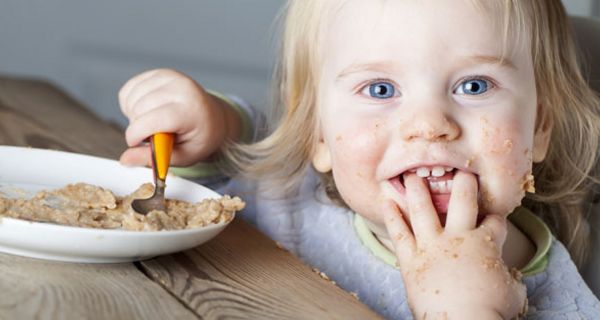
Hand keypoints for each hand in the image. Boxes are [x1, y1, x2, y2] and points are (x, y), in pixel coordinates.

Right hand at [118, 68, 240, 166]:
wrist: (213, 118)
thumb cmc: (199, 139)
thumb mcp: (182, 156)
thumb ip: (153, 158)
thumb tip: (126, 159)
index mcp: (191, 111)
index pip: (154, 119)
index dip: (137, 134)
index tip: (136, 143)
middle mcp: (182, 88)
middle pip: (139, 109)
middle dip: (137, 127)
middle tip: (153, 135)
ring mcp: (170, 77)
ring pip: (131, 98)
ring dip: (133, 115)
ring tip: (153, 123)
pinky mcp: (159, 73)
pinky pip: (129, 89)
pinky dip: (131, 103)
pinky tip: (147, 111)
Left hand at [383, 171, 526, 318]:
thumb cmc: (490, 312)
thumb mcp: (512, 293)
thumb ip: (508, 278)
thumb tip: (509, 279)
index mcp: (485, 244)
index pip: (494, 221)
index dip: (495, 217)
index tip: (492, 215)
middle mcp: (457, 238)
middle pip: (463, 200)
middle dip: (464, 182)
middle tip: (461, 170)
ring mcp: (432, 247)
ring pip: (423, 209)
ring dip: (417, 190)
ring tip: (411, 176)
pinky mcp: (411, 260)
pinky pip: (399, 233)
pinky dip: (392, 216)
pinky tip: (385, 200)